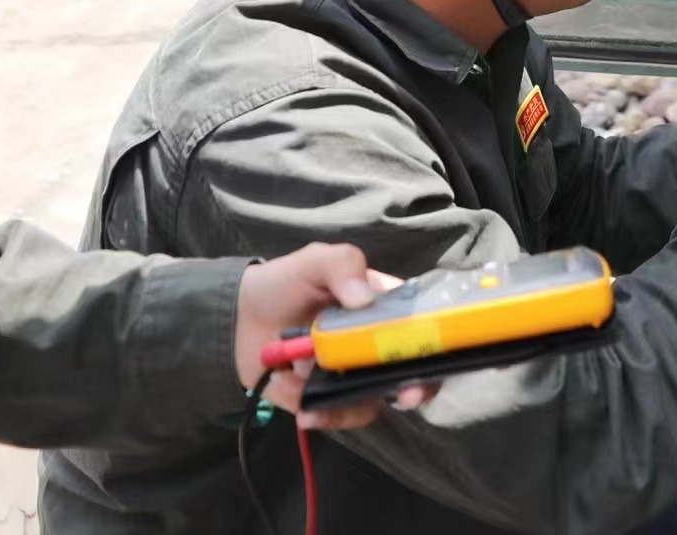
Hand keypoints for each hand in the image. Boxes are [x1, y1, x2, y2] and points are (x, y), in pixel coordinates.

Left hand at [235, 243, 435, 429]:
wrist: (237, 318)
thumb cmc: (286, 283)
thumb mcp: (316, 261)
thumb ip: (343, 265)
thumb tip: (364, 298)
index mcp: (383, 307)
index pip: (424, 323)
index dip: (439, 339)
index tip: (436, 354)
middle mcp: (376, 344)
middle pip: (413, 368)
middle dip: (416, 385)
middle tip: (406, 394)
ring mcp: (353, 374)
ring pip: (378, 398)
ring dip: (355, 402)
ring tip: (317, 396)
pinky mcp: (328, 398)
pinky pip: (343, 415)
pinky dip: (327, 415)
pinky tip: (306, 411)